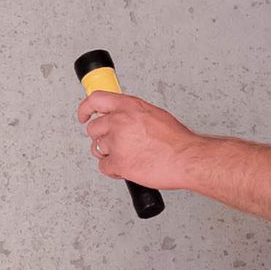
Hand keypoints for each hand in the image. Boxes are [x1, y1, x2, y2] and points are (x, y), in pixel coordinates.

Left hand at [76, 88, 200, 191]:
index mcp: (129, 106)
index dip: (85, 108)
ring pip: (97, 149)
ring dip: (109, 154)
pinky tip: (128, 167)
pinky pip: (104, 167)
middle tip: (116, 143)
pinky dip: (114, 170)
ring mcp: (117, 142)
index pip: (96, 99)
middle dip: (102, 137)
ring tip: (127, 156)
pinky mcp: (118, 163)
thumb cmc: (176, 140)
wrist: (186, 159)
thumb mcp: (154, 114)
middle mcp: (120, 121)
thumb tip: (121, 115)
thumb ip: (132, 113)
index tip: (84, 115)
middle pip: (93, 129)